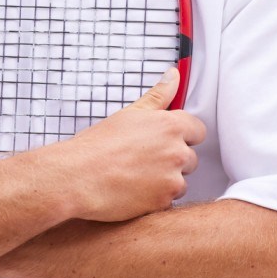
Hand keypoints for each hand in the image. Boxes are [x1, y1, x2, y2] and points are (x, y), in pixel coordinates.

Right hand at [44, 67, 206, 222]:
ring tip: (137, 176)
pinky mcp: (163, 202)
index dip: (183, 135)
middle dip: (173, 160)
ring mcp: (172, 179)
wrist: (78, 176)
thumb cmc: (98, 145)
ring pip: (181, 181)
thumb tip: (173, 75)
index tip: (167, 140)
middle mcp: (176, 152)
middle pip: (190, 158)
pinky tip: (135, 191)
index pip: (198, 130)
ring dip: (166, 181)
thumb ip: (158, 96)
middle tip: (144, 160)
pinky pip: (169, 201)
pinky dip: (156, 198)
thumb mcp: (130, 113)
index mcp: (170, 126)